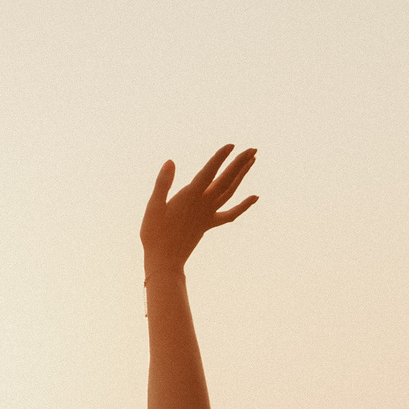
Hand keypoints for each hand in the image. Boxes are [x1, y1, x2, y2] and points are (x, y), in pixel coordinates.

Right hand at [141, 145, 257, 277]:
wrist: (164, 262)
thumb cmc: (154, 234)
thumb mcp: (153, 207)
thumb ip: (163, 184)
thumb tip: (170, 162)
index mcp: (189, 197)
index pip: (208, 173)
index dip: (219, 159)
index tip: (231, 146)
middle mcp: (203, 204)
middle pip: (225, 180)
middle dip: (239, 163)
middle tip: (253, 149)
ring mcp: (208, 214)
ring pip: (230, 192)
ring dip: (242, 176)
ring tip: (253, 160)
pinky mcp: (209, 224)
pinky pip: (230, 214)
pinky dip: (244, 206)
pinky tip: (255, 197)